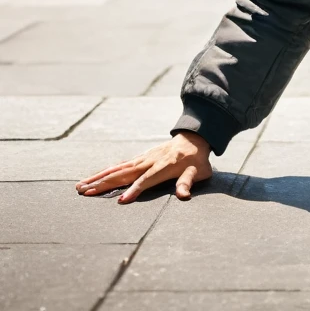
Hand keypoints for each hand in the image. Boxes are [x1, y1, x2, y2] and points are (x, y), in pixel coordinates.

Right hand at [75, 131, 211, 202]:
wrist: (194, 137)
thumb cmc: (196, 159)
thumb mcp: (198, 171)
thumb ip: (188, 182)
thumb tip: (184, 196)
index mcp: (163, 167)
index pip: (146, 180)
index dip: (134, 190)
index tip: (121, 201)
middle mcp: (149, 161)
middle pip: (124, 174)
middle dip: (104, 183)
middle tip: (84, 192)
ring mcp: (142, 159)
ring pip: (117, 169)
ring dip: (99, 177)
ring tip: (80, 186)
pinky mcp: (139, 158)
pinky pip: (120, 166)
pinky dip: (106, 172)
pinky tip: (94, 178)